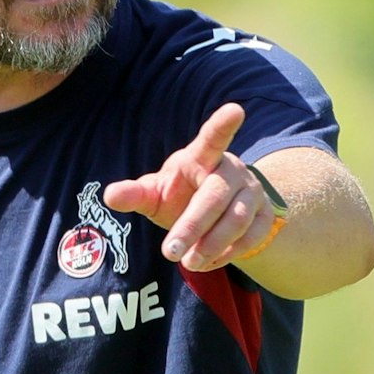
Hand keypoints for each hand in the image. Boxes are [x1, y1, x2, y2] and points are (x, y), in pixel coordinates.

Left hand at [102, 103, 280, 271]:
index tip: (235, 110)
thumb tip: (108, 195)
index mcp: (201, 157)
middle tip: (170, 253)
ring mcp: (252, 191)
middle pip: (215, 196)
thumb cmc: (180, 195)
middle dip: (192, 226)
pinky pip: (253, 236)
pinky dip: (231, 252)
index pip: (212, 139)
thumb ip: (134, 194)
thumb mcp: (155, 193)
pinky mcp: (265, 214)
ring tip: (188, 262)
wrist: (216, 212)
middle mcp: (231, 169)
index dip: (222, 125)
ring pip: (238, 219)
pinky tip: (210, 261)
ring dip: (212, 244)